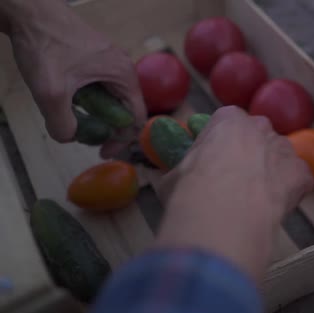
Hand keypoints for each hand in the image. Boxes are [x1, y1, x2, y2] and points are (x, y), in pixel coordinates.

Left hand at [5, 0, 145, 157]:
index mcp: (123, 75)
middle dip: (107, 129)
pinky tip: (67, 102)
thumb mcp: (51, 92)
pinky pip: (98, 88)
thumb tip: (68, 138)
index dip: (122, 140)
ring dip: (95, 115)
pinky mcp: (94, 59)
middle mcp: (121, 69)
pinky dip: (87, 101)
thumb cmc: (45, 43)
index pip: (137, 118)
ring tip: (73, 121)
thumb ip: (62, 123)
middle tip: (86, 139)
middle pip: (124, 110)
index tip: (102, 151)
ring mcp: (108, 63)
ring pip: (110, 100)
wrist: (29, 12)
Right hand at [155, 106, 313, 281]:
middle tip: (236, 180)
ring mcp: (284, 149)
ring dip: (272, 170)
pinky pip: (299, 178)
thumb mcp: (173, 176)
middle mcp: (260, 127)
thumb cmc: (192, 190)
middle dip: (250, 153)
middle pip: (258, 135)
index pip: (228, 122)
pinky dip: (291, 189)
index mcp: (228, 120)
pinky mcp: (301, 173)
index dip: (221, 144)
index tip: (215, 162)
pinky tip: (276, 205)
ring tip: (256, 197)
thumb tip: (179, 179)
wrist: (224, 215)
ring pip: (280, 156)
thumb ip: (184, 169)